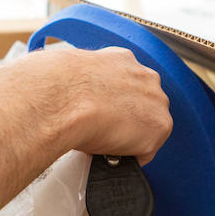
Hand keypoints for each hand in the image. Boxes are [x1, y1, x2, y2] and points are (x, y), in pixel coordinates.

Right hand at [0, 46, 172, 164]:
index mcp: (121, 59)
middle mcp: (145, 76)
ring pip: (147, 127)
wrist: (63, 97)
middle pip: (143, 106)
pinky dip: (130, 156)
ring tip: (103, 142)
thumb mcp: (66, 74)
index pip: (126, 87)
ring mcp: (156, 101)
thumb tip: (61, 94)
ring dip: (130, 137)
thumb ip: (78, 83)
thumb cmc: (55, 85)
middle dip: (126, 120)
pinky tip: (109, 151)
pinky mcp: (159, 126)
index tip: (100, 116)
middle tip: (101, 131)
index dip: (113, 106)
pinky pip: (146, 151)